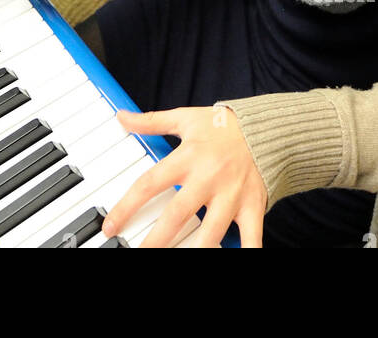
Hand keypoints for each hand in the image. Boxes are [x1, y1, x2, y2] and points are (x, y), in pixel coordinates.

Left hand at [101, 106, 267, 247]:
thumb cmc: (222, 126)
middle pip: (177, 214)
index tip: (111, 227)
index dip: (127, 207)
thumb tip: (122, 117)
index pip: (149, 184)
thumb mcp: (185, 118)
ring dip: (195, 250)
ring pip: (211, 231)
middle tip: (139, 254)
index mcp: (188, 158)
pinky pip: (251, 237)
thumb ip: (151, 121)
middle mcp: (208, 179)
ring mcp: (231, 195)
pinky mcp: (252, 207)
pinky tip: (235, 261)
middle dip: (156, 239)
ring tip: (178, 260)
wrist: (267, 127)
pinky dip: (247, 252)